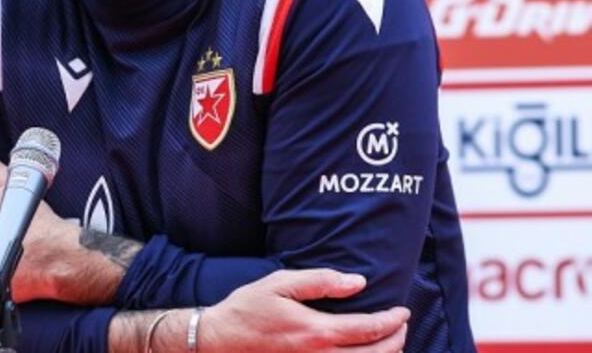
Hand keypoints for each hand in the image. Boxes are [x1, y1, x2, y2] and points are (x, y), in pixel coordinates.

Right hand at [199, 269, 408, 351]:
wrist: (220, 341)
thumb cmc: (248, 309)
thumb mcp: (280, 284)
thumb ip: (320, 281)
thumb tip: (358, 282)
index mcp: (317, 331)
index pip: (370, 330)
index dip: (393, 321)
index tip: (403, 311)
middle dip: (397, 340)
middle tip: (402, 325)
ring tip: (390, 343)